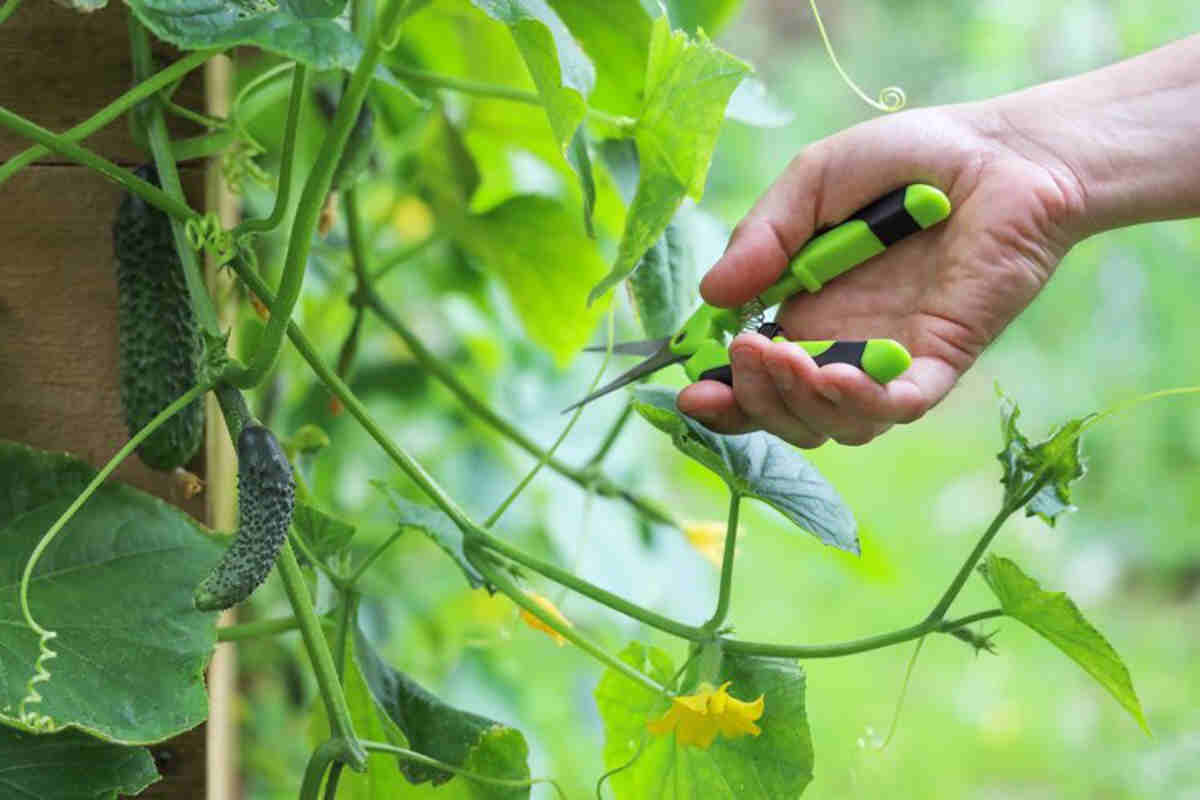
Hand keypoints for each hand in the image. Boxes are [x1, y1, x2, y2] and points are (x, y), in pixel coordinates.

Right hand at [677, 104, 1086, 446]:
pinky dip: (861, 404)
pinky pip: (897, 407)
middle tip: (745, 351)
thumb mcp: (813, 182)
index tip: (690, 392)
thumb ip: (763, 236)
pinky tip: (834, 376)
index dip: (722, 397)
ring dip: (799, 404)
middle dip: (754, 399)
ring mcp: (891, 359)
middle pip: (787, 413)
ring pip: (836, 424)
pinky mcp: (941, 359)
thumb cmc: (908, 158)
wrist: (1001, 151)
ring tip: (785, 358)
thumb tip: (710, 293)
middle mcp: (843, 346)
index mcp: (804, 311)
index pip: (754, 376)